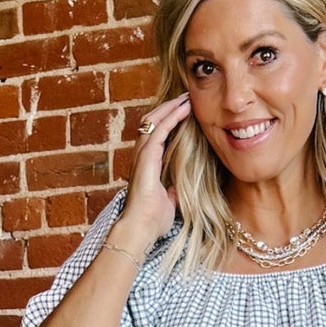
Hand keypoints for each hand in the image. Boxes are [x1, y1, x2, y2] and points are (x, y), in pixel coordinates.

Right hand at [118, 93, 190, 246]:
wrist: (142, 228)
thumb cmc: (153, 221)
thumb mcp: (169, 203)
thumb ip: (173, 192)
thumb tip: (179, 190)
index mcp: (146, 165)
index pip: (156, 136)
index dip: (168, 122)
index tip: (183, 113)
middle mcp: (140, 156)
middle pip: (152, 122)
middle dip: (168, 108)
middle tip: (185, 98)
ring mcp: (141, 154)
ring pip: (154, 120)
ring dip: (170, 107)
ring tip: (185, 97)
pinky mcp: (146, 156)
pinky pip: (160, 129)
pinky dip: (172, 116)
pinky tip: (184, 108)